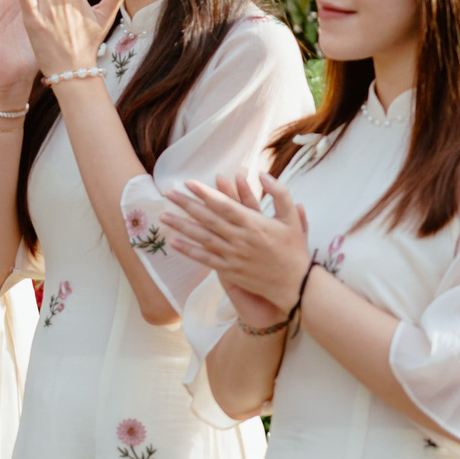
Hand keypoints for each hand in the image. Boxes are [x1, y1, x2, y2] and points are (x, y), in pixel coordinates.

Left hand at [158, 173, 309, 310]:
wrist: (296, 284)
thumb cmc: (293, 249)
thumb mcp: (292, 218)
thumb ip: (279, 193)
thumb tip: (263, 174)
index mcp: (254, 224)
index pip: (224, 205)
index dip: (205, 194)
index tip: (188, 183)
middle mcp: (240, 239)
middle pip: (208, 219)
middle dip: (186, 205)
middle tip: (168, 194)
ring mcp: (233, 256)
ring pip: (202, 238)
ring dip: (181, 227)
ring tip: (163, 216)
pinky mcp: (229, 270)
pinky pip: (205, 259)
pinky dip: (189, 251)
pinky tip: (174, 242)